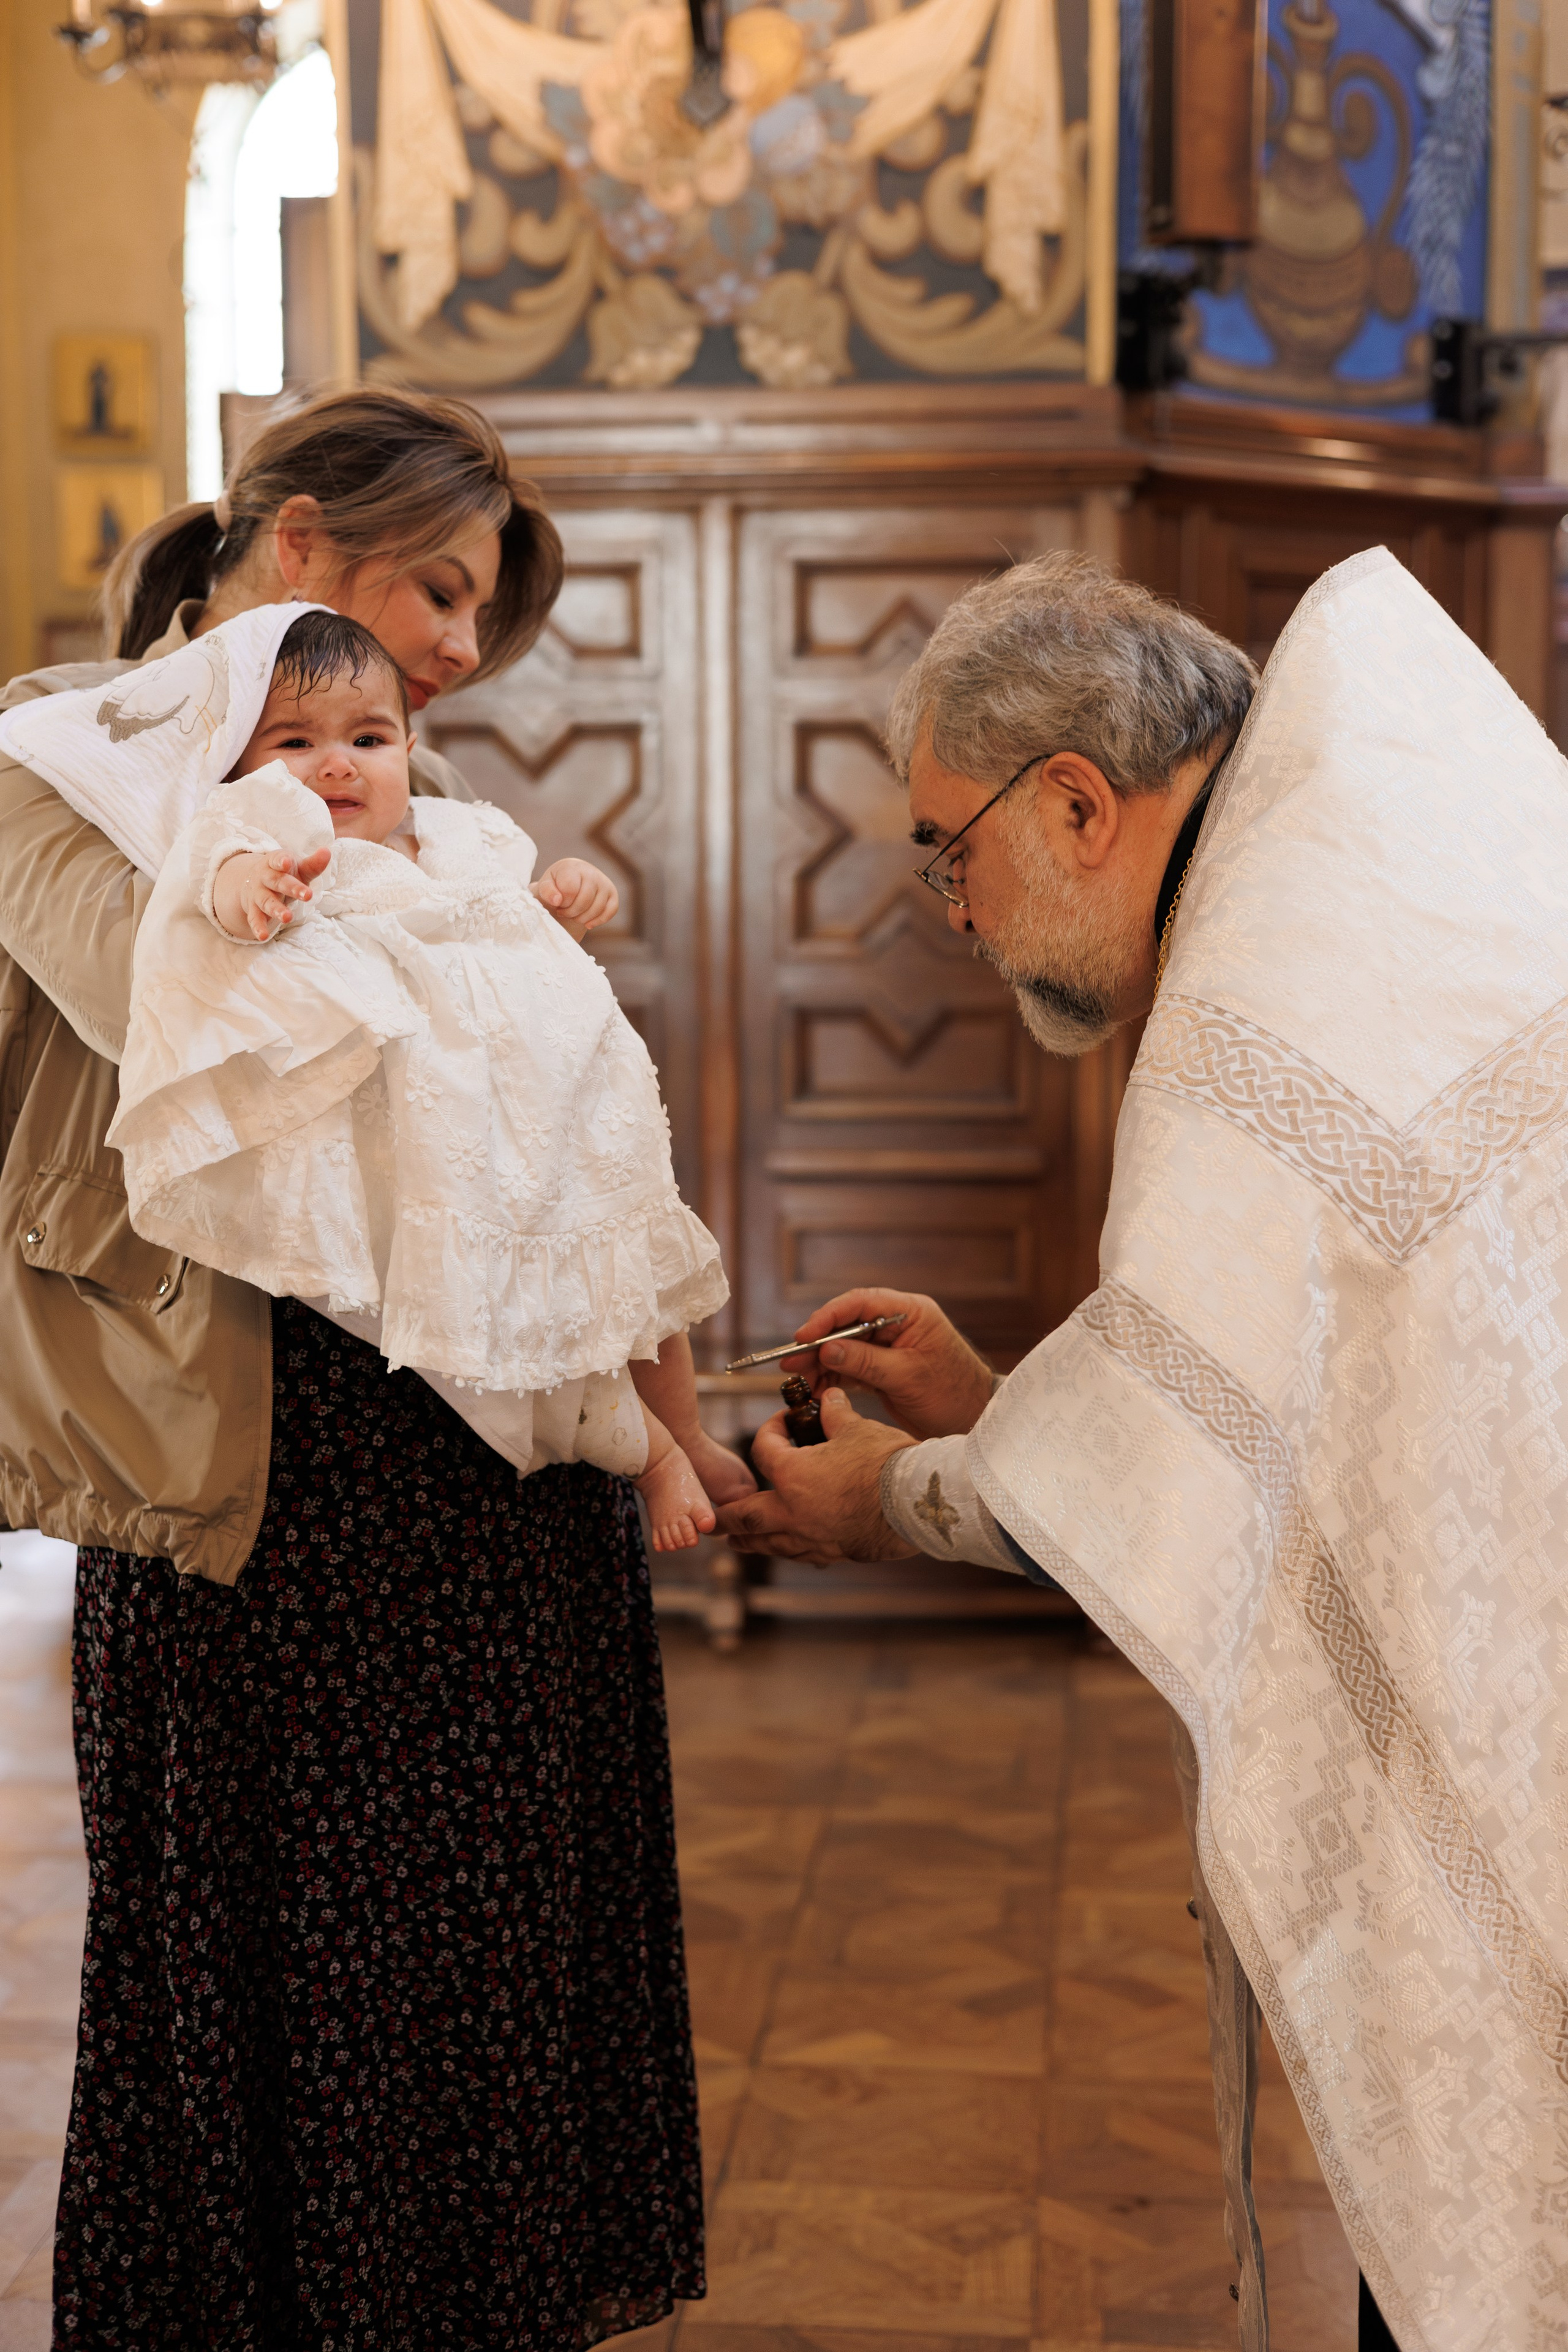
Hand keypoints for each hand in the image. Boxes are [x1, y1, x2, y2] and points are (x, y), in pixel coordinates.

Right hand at [213, 846, 330, 941]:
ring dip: (276, 909)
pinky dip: (258, 927)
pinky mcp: (254, 909)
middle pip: (277, 881)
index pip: (278, 860)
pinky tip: (263, 936)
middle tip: (308, 895)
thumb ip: (313, 863)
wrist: (255, 881)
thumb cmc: (284, 873)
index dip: (282, 861)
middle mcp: (264, 877)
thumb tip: (327, 851)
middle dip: (291, 888)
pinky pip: (255, 918)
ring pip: (266, 901)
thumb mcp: (299, 868)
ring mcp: (258, 893)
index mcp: (275, 863)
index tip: (288, 863)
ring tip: (288, 918)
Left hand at [533, 858, 618, 941]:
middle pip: (585, 901)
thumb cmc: (556, 885)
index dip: (562, 902)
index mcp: (573, 867)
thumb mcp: (545, 886)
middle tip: (563, 912)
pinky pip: (611, 911)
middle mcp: (592, 872)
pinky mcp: (613, 894)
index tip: (557, 903)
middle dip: (571, 913)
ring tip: (573, 915)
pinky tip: (587, 923)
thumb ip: (547, 891)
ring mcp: (604, 883)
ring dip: (582, 919)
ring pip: (597, 909)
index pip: (570, 889)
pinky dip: (598, 921)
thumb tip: (557, 899)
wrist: (571, 883)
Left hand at [714, 1387, 916, 1565]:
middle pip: (747, 1518)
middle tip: (712, 1522)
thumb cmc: (886, 1462)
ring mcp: (813, 1537)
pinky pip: (802, 1553)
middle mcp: (793, 1512)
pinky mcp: (835, 1553)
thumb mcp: (857, 1428)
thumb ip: (836, 1414)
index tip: (782, 1423)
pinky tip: (790, 1547)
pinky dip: (790, 1548)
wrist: (918, 1503)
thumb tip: (830, 1396)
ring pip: (771, 1543)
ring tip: (739, 1543)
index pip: (764, 1451)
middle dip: (726, 1520)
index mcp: (792, 1475)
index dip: (770, 1431)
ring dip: (752, 1541)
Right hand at [781, 1288, 994, 1440]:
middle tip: (791, 1361)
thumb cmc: (953, 1393)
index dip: (828, 1317)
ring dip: (821, 1363)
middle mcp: (897, 1325)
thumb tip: (827, 1348)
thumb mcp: (907, 1376)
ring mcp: (889, 1347)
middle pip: (847, 1325)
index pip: (861, 1303)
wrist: (975, 1420)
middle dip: (818, 1343)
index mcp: (910, 1313)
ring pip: (845, 1348)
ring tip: (797, 1379)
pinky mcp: (884, 1369)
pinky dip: (833, 1378)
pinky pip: (851, 1367)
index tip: (804, 1335)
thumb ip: (866, 1361)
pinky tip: (815, 1389)